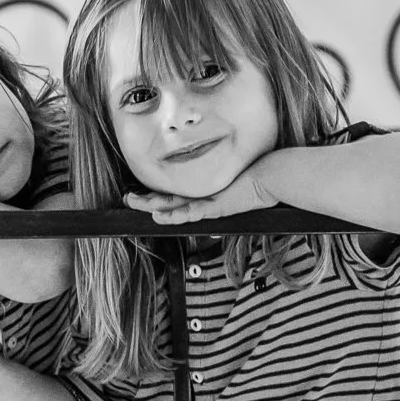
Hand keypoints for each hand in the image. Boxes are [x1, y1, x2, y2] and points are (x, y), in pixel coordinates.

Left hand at [123, 162, 276, 228]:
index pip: (175, 197)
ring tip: (133, 202)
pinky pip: (190, 213)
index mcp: (204, 193)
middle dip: (145, 199)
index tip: (142, 196)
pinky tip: (159, 217)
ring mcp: (207, 199)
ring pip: (172, 204)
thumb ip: (223, 207)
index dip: (157, 197)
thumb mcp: (236, 201)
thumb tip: (212, 222)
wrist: (271, 177)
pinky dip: (174, 216)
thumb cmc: (258, 185)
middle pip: (167, 198)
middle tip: (128, 197)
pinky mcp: (215, 206)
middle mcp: (201, 195)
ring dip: (150, 205)